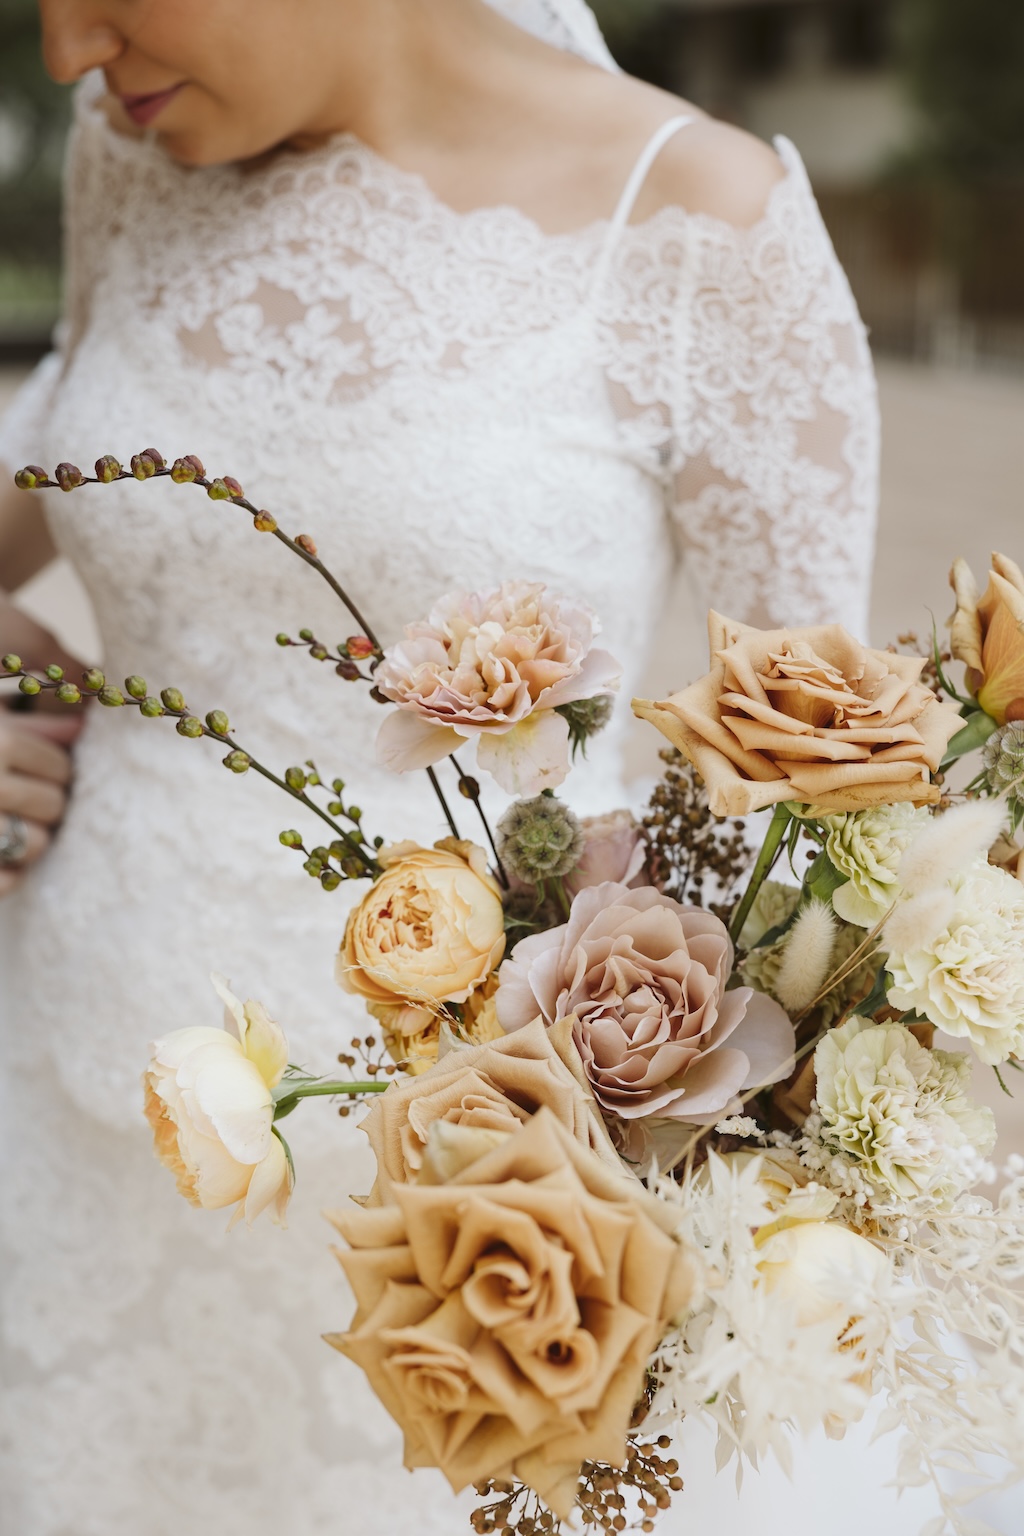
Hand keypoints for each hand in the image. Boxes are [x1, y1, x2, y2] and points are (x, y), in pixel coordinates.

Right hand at [0, 709, 82, 896]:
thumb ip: (29, 726)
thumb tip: (80, 725)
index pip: (59, 765)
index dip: (59, 771)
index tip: (48, 772)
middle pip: (54, 805)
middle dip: (48, 806)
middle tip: (29, 803)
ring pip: (37, 845)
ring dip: (31, 841)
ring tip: (12, 828)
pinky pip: (10, 881)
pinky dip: (8, 875)